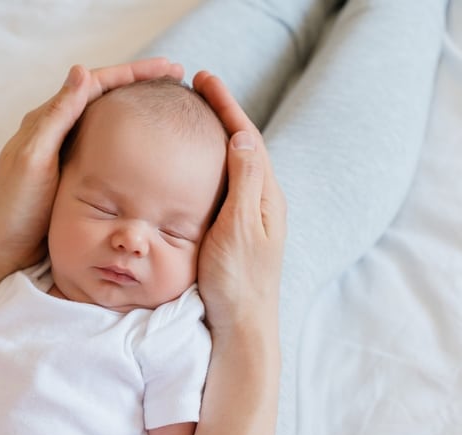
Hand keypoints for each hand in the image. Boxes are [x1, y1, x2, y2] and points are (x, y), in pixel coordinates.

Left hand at [0, 58, 183, 272]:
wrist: (1, 249)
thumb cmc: (15, 208)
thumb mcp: (35, 159)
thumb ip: (57, 117)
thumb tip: (82, 70)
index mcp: (46, 121)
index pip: (95, 84)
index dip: (134, 73)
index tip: (169, 67)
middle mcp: (55, 131)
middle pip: (103, 95)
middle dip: (140, 83)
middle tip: (177, 75)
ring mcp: (63, 152)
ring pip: (105, 119)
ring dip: (135, 106)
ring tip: (167, 100)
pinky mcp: (70, 174)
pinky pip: (104, 145)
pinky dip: (126, 137)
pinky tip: (144, 144)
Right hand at [192, 71, 286, 337]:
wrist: (244, 328)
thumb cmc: (238, 282)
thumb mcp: (237, 230)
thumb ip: (242, 184)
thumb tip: (241, 137)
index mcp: (265, 196)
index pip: (246, 137)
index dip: (226, 106)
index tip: (205, 80)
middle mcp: (263, 202)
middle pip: (244, 145)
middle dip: (223, 113)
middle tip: (199, 88)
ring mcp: (253, 218)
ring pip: (237, 164)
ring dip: (219, 136)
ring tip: (197, 116)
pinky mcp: (240, 232)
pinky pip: (228, 184)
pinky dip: (214, 164)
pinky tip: (197, 167)